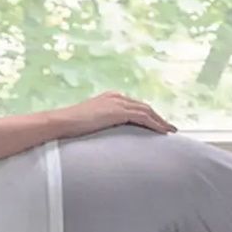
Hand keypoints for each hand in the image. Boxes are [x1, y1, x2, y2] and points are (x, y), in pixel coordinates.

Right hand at [49, 91, 176, 138]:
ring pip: (147, 111)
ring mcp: (118, 102)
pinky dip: (155, 124)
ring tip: (170, 132)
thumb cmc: (70, 126)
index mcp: (109, 98)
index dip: (147, 115)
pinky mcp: (119, 111)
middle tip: (168, 128)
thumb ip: (102, 124)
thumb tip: (107, 135)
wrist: (62, 122)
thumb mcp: (90, 123)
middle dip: (158, 117)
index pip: (134, 106)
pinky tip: (162, 132)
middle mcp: (116, 97)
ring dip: (160, 121)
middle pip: (143, 107)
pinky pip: (143, 117)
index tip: (156, 125)